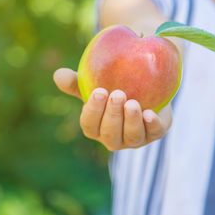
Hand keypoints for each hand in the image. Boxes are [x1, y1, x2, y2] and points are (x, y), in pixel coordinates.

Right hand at [53, 68, 172, 150]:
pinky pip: (154, 133)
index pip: (89, 126)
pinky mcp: (155, 133)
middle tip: (118, 94)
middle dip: (113, 115)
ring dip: (131, 120)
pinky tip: (150, 113)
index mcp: (96, 128)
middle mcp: (114, 138)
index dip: (93, 111)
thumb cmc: (113, 88)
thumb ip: (77, 82)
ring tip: (132, 102)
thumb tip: (58, 75)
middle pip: (110, 134)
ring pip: (131, 137)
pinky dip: (152, 125)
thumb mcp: (96, 83)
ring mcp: (135, 138)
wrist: (145, 87)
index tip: (99, 91)